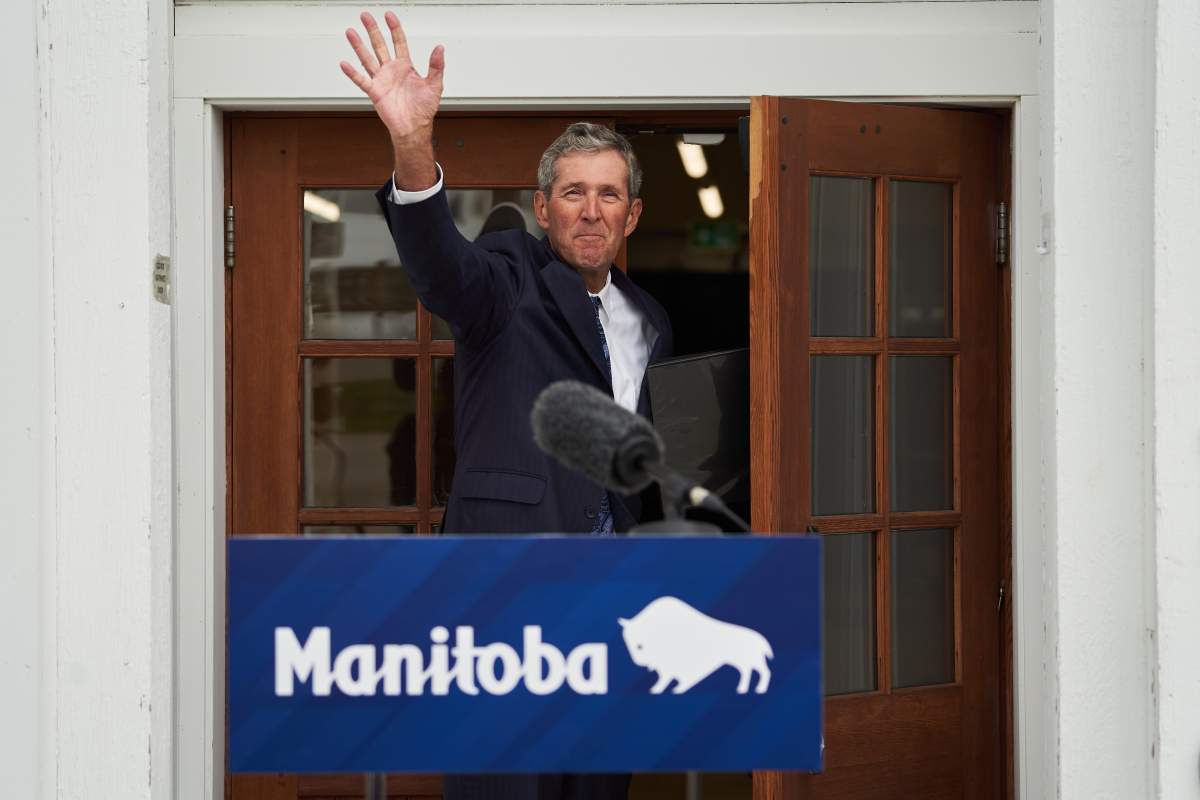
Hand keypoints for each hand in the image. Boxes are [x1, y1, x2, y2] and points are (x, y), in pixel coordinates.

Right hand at [340, 12, 443, 142]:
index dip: (394, 28)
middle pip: (380, 45)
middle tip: (365, 16)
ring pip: (368, 58)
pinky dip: (353, 73)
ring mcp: (381, 80)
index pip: (399, 42)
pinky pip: (361, 80)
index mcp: (405, 67)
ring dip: (359, 46)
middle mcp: (391, 70)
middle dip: (373, 30)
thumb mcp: (435, 85)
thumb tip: (440, 48)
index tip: (389, 15)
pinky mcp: (375, 92)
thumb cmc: (424, 109)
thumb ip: (436, 66)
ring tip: (351, 32)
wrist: (414, 127)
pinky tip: (345, 63)